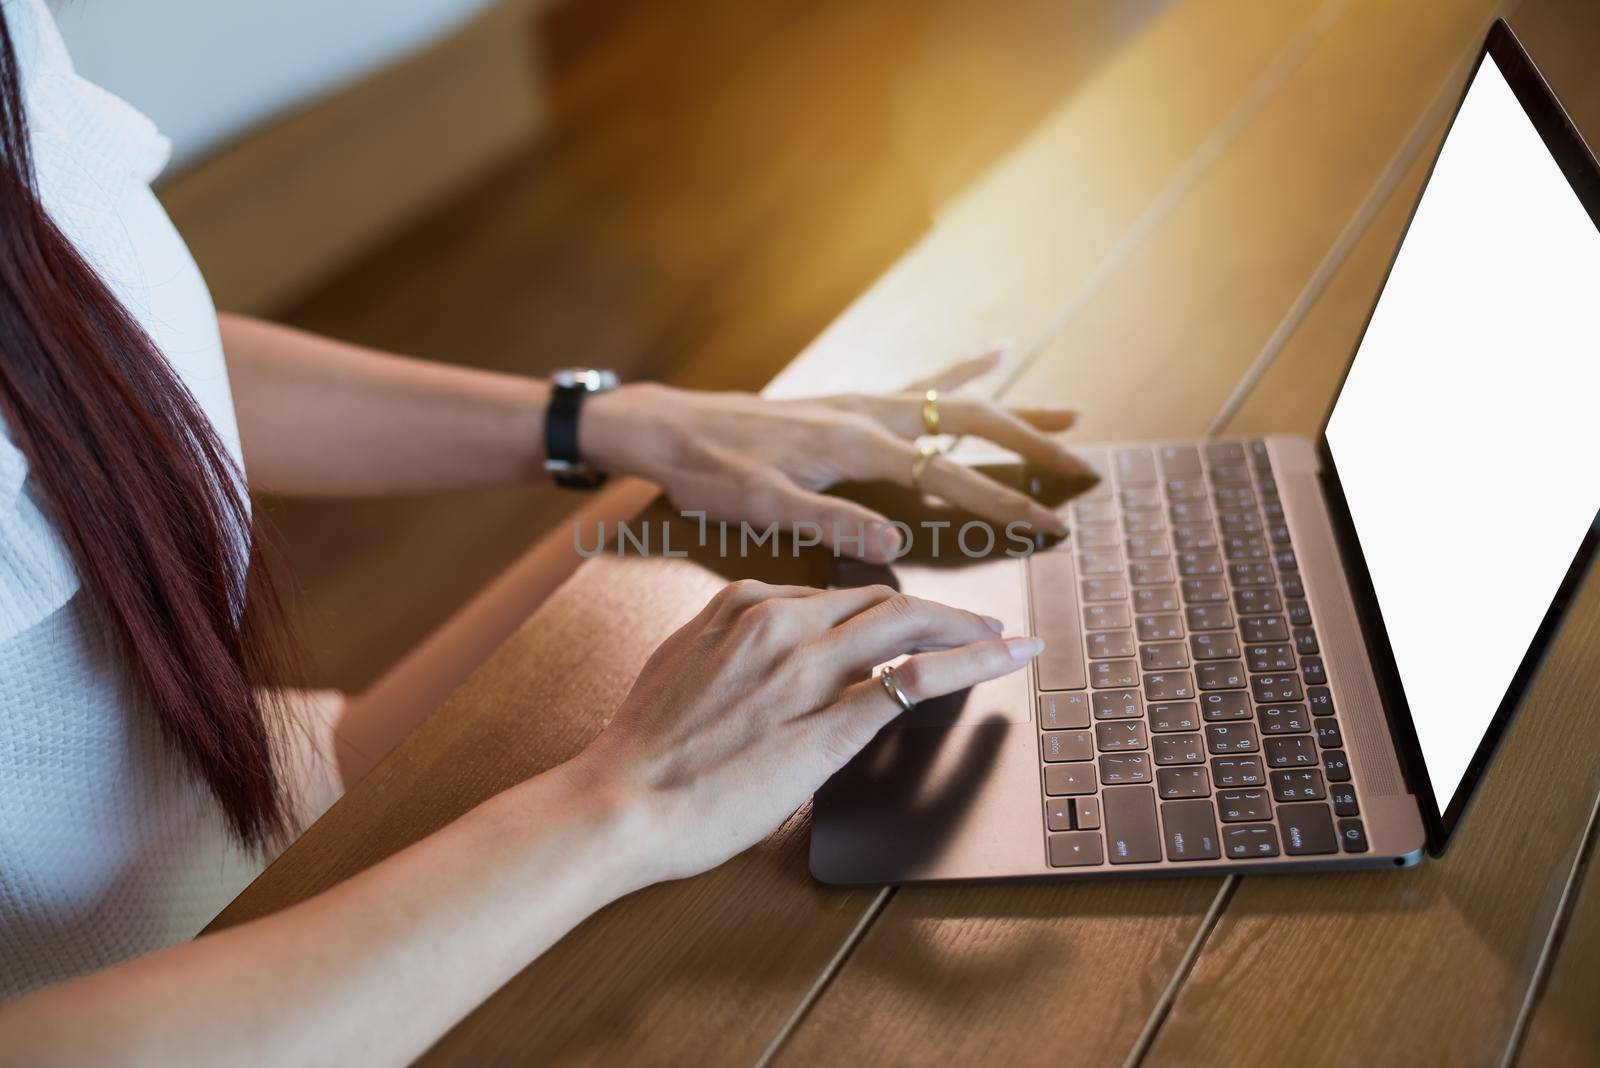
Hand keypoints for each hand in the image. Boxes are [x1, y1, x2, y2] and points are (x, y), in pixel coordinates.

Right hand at [568, 580, 1042, 881]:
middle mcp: (777, 623)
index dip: (881, 607)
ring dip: (965, 626)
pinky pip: (913, 681)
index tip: (905, 621)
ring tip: (1002, 638)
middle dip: (938, 609)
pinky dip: (970, 662)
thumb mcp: (681, 669)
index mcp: (740, 607)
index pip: (832, 595)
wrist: (619, 801)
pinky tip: (1001, 658)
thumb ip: (727, 650)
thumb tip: (760, 660)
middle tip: (977, 623)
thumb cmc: (642, 753)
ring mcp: (806, 670)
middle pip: (880, 598)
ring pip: (906, 624)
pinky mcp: (827, 724)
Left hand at [581, 349, 1091, 561]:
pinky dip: (963, 370)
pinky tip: (993, 355)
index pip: (949, 477)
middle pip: (972, 423)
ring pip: (957, 399)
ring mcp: (861, 402)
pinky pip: (920, 383)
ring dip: (1015, 408)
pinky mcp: (848, 402)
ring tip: (1072, 411)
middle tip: (1083, 469)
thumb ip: (828, 524)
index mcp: (856, 446)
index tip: (1052, 526)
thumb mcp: (760, 508)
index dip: (1004, 504)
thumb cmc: (709, 473)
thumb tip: (894, 546)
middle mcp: (868, 414)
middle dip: (1032, 446)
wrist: (667, 428)